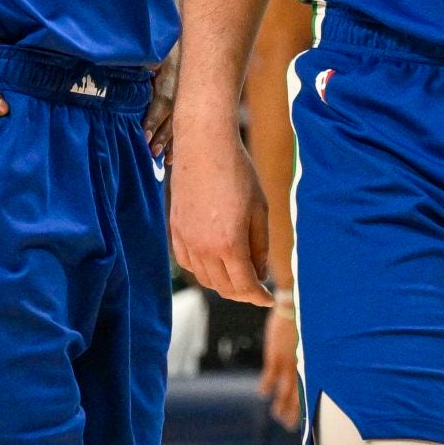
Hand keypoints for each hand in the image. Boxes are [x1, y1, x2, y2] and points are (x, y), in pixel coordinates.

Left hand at [146, 48, 180, 159]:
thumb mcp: (162, 50)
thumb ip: (153, 60)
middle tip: (152, 153)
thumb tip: (149, 67)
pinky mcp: (191, 108)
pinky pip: (187, 128)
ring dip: (171, 144)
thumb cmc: (172, 48)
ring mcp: (187, 103)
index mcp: (170, 82)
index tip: (145, 135)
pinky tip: (171, 157)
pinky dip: (178, 144)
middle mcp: (180, 96)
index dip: (154, 120)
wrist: (196, 46)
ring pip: (180, 126)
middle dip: (163, 137)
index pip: (162, 104)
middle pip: (172, 120)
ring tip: (163, 159)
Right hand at [168, 108, 272, 303]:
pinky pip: (187, 262)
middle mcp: (204, 247)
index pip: (245, 285)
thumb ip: (260, 246)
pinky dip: (202, 270)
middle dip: (243, 292)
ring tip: (238, 276)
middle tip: (256, 288)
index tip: (268, 298)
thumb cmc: (238, 173)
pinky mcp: (175, 230)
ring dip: (223, 283)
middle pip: (224, 287)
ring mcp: (186, 240)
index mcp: (230, 244)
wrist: (204, 146)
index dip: (259, 296)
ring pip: (204, 278)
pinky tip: (214, 262)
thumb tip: (260, 273)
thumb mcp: (259, 209)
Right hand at [259, 303, 300, 429]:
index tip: (305, 417)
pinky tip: (263, 394)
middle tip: (290, 426)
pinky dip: (266, 386)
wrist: (296, 304)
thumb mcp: (311, 340)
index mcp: (310, 363)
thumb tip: (309, 364)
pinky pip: (270, 375)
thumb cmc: (305, 320)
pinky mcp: (276, 355)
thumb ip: (310, 354)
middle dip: (294, 412)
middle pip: (298, 395)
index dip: (305, 404)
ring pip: (285, 390)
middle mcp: (301, 366)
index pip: (308, 389)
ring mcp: (288, 362)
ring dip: (281, 405)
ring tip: (277, 416)